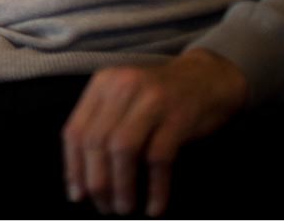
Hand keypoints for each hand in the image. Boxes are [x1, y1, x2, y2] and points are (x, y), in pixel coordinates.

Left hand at [61, 49, 248, 216]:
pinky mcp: (179, 116)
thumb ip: (99, 128)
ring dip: (122, 186)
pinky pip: (159, 158)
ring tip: (124, 209)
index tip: (77, 195)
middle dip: (97, 182)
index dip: (74, 167)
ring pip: (123, 150)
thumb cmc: (159, 97)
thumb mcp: (123, 100)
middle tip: (104, 207)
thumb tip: (77, 181)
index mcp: (101, 85)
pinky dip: (156, 187)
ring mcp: (151, 100)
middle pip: (97, 142)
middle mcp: (122, 88)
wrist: (209, 77)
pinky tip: (155, 206)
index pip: (75, 131)